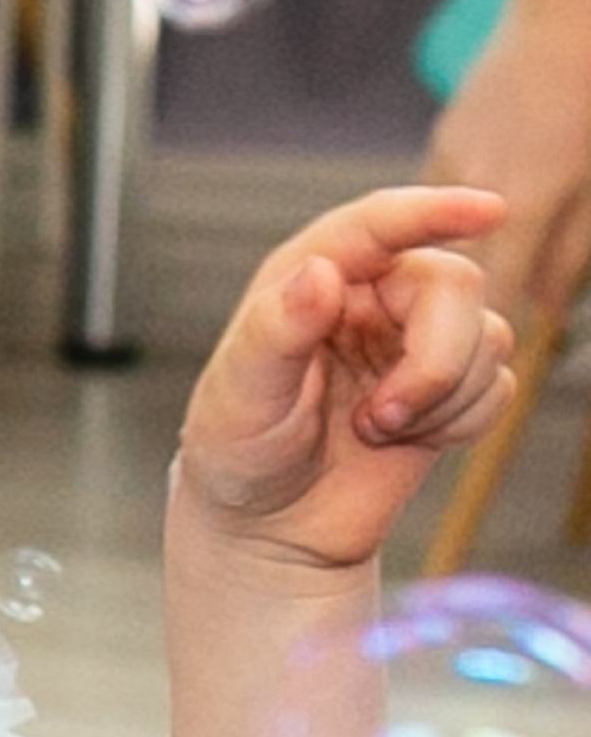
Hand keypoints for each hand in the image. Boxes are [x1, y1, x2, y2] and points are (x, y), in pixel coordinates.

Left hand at [176, 185, 514, 571]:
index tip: (487, 210)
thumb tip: (320, 274)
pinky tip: (404, 440)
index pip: (379, 226)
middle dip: (434, 359)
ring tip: (372, 430)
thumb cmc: (239, 451)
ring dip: (440, 399)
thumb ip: (276, 331)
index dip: (433, 211)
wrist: (268, 526)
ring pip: (488, 337)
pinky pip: (497, 387)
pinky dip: (460, 422)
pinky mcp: (449, 387)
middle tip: (380, 418)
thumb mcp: (238, 395)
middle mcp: (372, 296)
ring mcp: (414, 339)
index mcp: (312, 276)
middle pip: (455, 284)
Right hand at [425, 28, 590, 321]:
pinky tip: (468, 229)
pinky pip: (433, 202)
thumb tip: (541, 305)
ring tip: (467, 283)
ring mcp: (447, 160)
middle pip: (456, 276)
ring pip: (436, 241)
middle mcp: (467, 188)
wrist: (571, 9)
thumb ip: (570, 252)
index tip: (481, 363)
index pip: (492, 299)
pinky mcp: (441, 141)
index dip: (487, 335)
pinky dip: (444, 228)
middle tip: (471, 333)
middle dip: (457, 312)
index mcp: (518, 207)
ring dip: (447, 269)